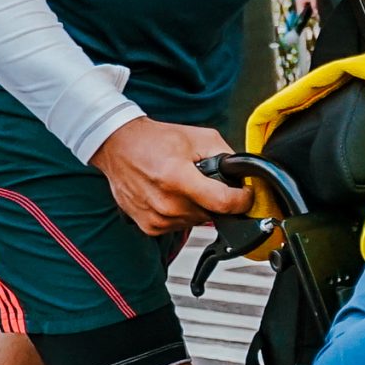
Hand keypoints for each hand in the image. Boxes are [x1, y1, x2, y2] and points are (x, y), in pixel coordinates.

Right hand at [88, 117, 249, 234]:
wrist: (119, 147)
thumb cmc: (155, 140)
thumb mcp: (199, 137)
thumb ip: (227, 156)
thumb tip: (242, 176)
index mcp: (178, 178)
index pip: (224, 203)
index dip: (242, 199)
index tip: (245, 194)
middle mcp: (167, 203)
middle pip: (212, 213)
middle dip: (216, 198)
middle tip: (202, 180)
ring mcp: (157, 218)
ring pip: (197, 221)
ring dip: (198, 206)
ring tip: (183, 185)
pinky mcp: (150, 227)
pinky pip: (180, 225)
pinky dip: (182, 213)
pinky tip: (171, 195)